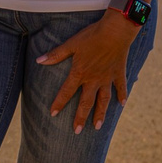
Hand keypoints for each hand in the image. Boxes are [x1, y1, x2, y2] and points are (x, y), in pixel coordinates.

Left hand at [41, 11, 137, 131]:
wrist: (115, 31)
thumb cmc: (92, 36)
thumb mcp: (72, 44)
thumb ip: (56, 55)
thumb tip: (39, 61)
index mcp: (80, 73)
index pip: (67, 92)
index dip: (59, 103)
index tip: (53, 114)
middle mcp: (94, 80)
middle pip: (86, 103)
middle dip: (80, 118)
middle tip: (76, 131)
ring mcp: (107, 78)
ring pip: (103, 101)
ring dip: (100, 114)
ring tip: (97, 127)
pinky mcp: (119, 73)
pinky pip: (121, 87)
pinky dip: (122, 96)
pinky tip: (122, 105)